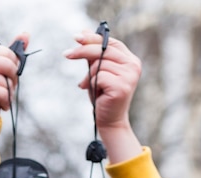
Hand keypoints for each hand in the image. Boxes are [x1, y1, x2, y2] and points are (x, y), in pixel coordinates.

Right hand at [0, 33, 29, 122]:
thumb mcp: (2, 70)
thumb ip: (13, 53)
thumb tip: (26, 34)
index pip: (8, 53)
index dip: (12, 68)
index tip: (4, 77)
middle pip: (8, 64)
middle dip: (12, 80)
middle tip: (3, 89)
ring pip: (6, 81)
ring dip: (8, 93)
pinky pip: (3, 93)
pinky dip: (5, 102)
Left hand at [64, 30, 142, 162]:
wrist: (110, 121)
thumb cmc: (104, 97)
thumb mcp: (98, 72)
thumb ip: (94, 54)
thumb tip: (83, 32)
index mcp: (130, 60)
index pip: (111, 43)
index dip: (93, 38)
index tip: (76, 37)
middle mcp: (133, 66)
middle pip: (103, 50)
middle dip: (82, 51)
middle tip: (66, 54)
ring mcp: (129, 76)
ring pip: (99, 64)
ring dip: (89, 76)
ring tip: (89, 86)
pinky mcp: (121, 87)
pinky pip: (98, 76)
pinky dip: (91, 84)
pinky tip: (95, 93)